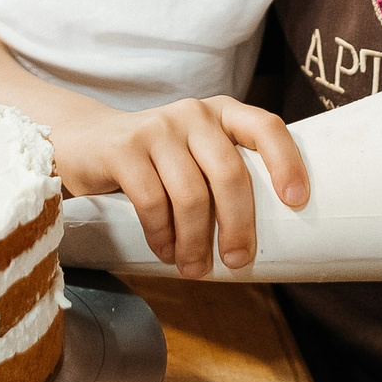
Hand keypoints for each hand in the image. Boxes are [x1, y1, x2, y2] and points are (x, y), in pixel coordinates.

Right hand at [52, 98, 308, 277]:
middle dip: (237, 226)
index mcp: (222, 113)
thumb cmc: (156, 160)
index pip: (266, 127)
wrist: (84, 142)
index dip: (286, 162)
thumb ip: (225, 173)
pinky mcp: (123, 148)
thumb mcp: (196, 155)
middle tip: (236, 262)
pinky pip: (152, 202)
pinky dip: (162, 235)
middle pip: (229, 173)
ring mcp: (157, 128)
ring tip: (193, 268)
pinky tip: (164, 250)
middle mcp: (194, 114)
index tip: (297, 202)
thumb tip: (271, 238)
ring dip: (195, 241)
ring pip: (190, 195)